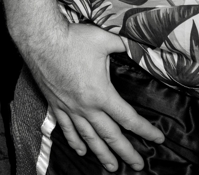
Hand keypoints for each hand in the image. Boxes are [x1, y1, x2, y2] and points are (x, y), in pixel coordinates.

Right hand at [23, 23, 163, 171]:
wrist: (40, 38)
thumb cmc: (72, 38)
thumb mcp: (105, 39)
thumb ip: (124, 45)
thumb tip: (138, 45)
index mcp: (101, 94)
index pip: (128, 118)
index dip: (145, 130)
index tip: (158, 138)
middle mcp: (86, 107)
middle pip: (110, 136)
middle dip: (126, 152)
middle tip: (138, 165)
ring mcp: (69, 108)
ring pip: (88, 137)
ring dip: (102, 154)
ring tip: (112, 167)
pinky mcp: (55, 104)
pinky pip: (66, 128)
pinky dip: (74, 142)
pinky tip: (81, 151)